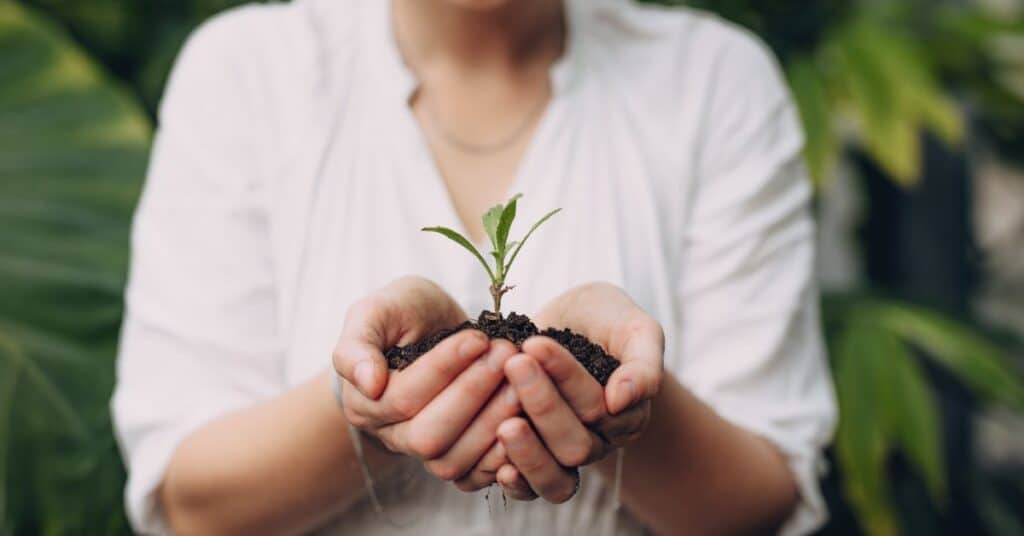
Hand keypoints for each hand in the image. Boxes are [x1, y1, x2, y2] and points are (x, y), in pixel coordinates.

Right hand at [332, 276, 520, 481]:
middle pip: (428, 436)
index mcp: (364, 402)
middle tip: (506, 355)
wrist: (431, 328)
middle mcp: (390, 435)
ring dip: (491, 420)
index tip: (478, 338)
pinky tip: (527, 418)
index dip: (443, 369)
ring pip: (451, 460)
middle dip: (472, 395)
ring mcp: (423, 454)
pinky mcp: (457, 460)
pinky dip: (502, 453)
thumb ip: (357, 343)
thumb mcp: (377, 310)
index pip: (403, 397)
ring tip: (521, 379)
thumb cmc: (403, 314)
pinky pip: (475, 474)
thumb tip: (368, 384)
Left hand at [492, 282, 664, 501]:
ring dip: (528, 452)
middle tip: (514, 364)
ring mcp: (565, 454)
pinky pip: (530, 491)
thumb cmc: (608, 320)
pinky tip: (498, 468)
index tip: (535, 343)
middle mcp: (600, 440)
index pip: (597, 406)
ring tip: (504, 424)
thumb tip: (621, 400)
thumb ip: (644, 363)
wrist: (576, 323)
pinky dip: (516, 484)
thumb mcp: (636, 328)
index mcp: (627, 414)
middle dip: (543, 405)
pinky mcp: (536, 459)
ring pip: (555, 476)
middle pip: (576, 445)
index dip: (565, 377)